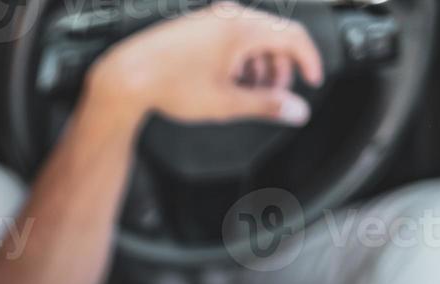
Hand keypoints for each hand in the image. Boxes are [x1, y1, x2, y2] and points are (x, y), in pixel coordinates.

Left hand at [89, 3, 324, 126]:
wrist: (126, 76)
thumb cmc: (168, 84)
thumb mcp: (226, 102)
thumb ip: (266, 106)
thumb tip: (296, 111)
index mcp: (243, 28)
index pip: (294, 36)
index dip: (309, 61)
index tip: (312, 81)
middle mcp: (230, 16)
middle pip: (274, 37)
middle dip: (279, 69)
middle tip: (273, 96)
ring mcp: (212, 18)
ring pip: (252, 39)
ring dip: (258, 66)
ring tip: (245, 93)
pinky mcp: (198, 26)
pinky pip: (230, 38)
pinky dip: (238, 59)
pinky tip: (226, 83)